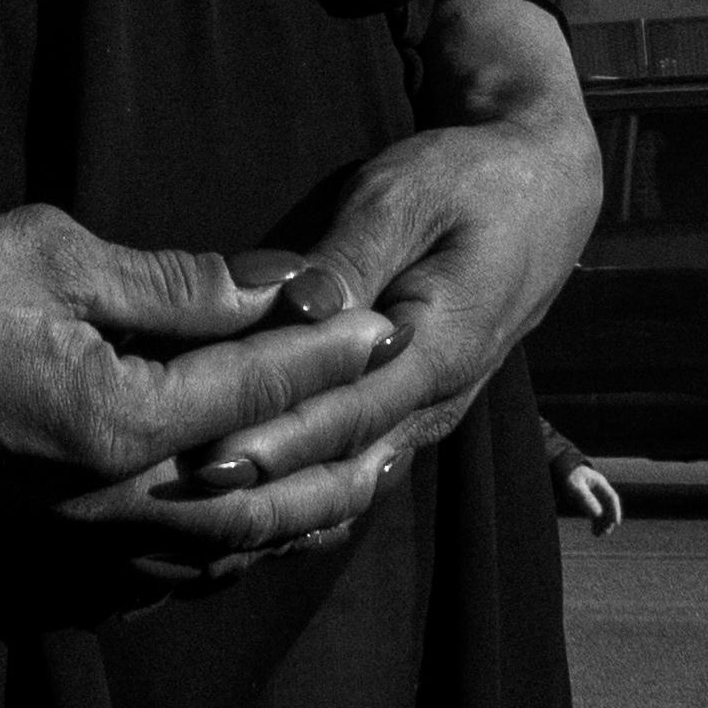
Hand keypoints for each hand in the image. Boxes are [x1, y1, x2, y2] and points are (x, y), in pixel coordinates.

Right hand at [0, 194, 402, 524]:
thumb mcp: (58, 254)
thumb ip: (177, 285)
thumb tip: (278, 286)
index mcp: (114, 426)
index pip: (252, 390)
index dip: (323, 352)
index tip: (380, 321)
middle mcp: (99, 502)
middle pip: (252, 496)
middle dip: (330, 454)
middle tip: (393, 422)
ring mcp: (64, 532)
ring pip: (209, 547)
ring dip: (285, 514)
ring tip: (345, 486)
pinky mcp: (31, 538)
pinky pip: (149, 565)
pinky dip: (212, 548)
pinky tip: (237, 528)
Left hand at [76, 0, 602, 578]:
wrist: (539, 194)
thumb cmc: (464, 180)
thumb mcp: (408, 194)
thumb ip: (353, 253)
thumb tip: (303, 302)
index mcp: (437, 348)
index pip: (347, 413)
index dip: (275, 444)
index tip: (202, 464)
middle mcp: (432, 402)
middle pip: (338, 469)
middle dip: (255, 494)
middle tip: (168, 505)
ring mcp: (421, 418)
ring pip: (344, 487)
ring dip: (272, 511)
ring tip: (187, 526)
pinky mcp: (405, 415)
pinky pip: (351, 475)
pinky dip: (296, 503)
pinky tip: (232, 521)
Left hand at [557, 455, 622, 535]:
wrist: (562, 471)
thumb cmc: (569, 477)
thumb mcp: (576, 487)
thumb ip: (586, 499)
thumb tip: (598, 514)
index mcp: (599, 482)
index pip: (612, 497)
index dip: (615, 510)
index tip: (616, 523)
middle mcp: (600, 489)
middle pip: (609, 506)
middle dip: (608, 520)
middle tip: (606, 532)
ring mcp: (595, 495)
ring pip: (603, 511)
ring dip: (603, 523)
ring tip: (598, 535)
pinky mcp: (590, 501)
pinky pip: (596, 513)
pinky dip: (596, 522)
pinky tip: (594, 531)